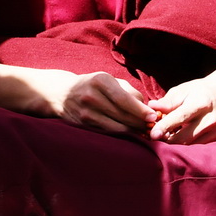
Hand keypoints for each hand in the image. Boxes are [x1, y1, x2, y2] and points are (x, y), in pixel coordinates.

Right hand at [36, 69, 152, 135]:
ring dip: (133, 131)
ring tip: (144, 132)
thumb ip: (129, 91)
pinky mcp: (84, 125)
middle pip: (122, 115)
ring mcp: (86, 112)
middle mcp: (91, 96)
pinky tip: (130, 134)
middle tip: (153, 127)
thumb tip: (147, 108)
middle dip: (140, 123)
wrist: (62, 93)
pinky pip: (108, 133)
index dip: (141, 110)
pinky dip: (122, 135)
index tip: (153, 117)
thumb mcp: (108, 80)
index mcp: (100, 81)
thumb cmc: (92, 85)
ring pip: (117, 128)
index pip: (124, 99)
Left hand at [146, 67, 215, 143]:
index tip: (152, 134)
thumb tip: (152, 107)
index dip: (165, 126)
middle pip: (186, 136)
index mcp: (200, 103)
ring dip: (175, 144)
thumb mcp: (184, 89)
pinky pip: (198, 146)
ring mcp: (215, 129)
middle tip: (154, 138)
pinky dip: (186, 145)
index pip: (180, 117)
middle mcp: (210, 118)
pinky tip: (176, 140)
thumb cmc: (201, 90)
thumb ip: (169, 100)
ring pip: (191, 144)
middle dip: (168, 140)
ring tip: (163, 138)